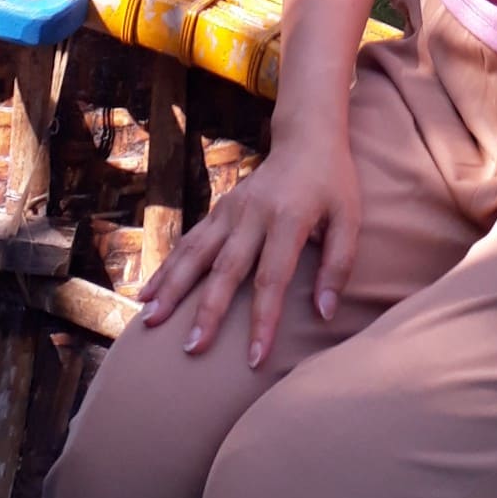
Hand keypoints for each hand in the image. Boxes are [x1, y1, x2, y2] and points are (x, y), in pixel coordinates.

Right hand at [137, 122, 360, 370]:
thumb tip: (325, 313)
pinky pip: (189, 242)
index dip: (263, 319)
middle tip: (191, 349)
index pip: (273, 277)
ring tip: (150, 322)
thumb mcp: (349, 218)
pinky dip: (166, 268)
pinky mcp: (219, 211)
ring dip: (172, 288)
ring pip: (195, 253)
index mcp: (289, 218)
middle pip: (226, 269)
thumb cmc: (333, 184)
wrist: (306, 138)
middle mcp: (253, 214)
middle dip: (207, 311)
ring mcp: (231, 211)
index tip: (254, 358)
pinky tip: (147, 294)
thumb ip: (339, 264)